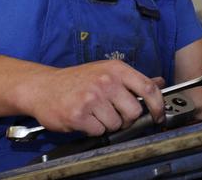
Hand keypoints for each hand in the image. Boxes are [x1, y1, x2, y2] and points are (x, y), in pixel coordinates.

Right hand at [12, 60, 164, 135]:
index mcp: (116, 69)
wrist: (43, 87)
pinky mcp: (78, 115)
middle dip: (127, 118)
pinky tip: (85, 119)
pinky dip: (93, 130)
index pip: (148, 88)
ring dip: (108, 124)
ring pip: (116, 124)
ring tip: (95, 114)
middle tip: (114, 114)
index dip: (158, 105)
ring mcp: (92, 98)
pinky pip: (99, 131)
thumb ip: (132, 80)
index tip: (158, 115)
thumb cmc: (76, 80)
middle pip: (134, 111)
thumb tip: (158, 82)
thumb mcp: (106, 71)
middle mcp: (106, 81)